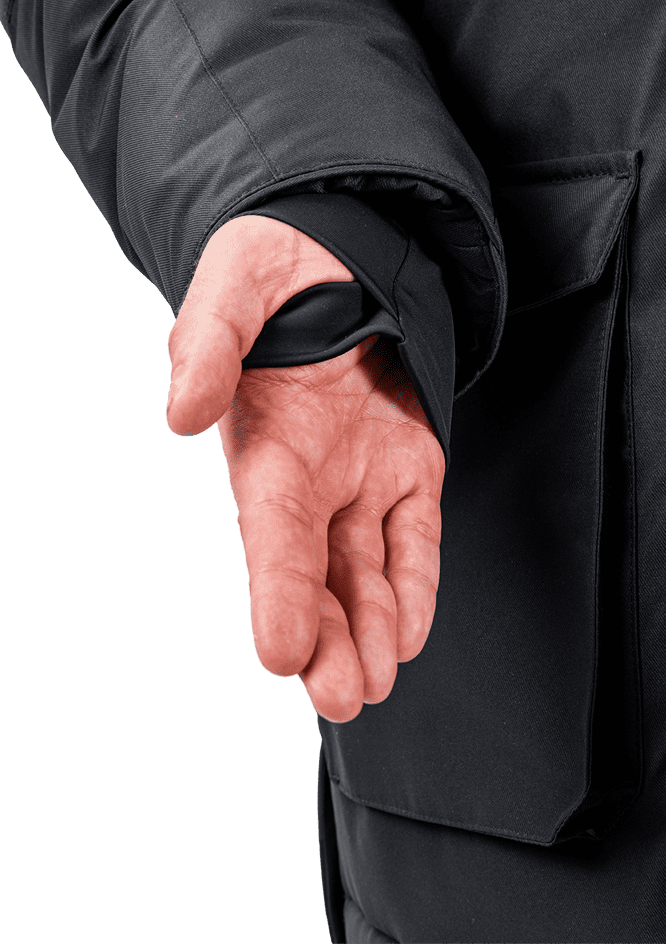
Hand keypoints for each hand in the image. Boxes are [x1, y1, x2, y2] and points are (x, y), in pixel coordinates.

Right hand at [166, 215, 444, 721]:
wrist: (335, 256)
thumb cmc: (273, 271)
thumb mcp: (233, 287)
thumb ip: (208, 344)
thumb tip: (182, 411)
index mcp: (265, 447)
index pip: (270, 532)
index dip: (274, 590)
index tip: (278, 652)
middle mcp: (311, 479)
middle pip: (316, 572)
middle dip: (325, 637)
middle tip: (341, 697)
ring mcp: (363, 478)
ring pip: (366, 569)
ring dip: (370, 629)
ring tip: (375, 682)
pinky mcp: (410, 467)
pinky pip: (415, 536)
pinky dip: (414, 582)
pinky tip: (408, 631)